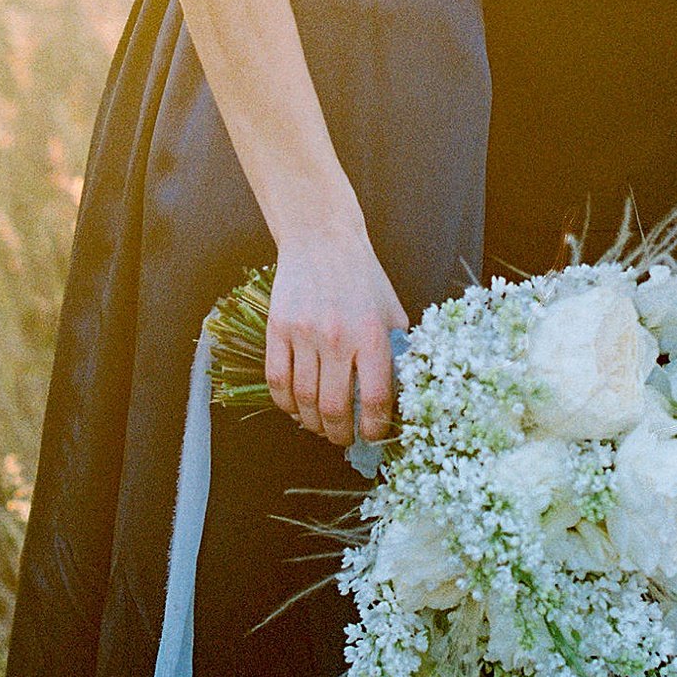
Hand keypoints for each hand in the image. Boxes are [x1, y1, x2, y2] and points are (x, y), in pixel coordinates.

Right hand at [266, 224, 408, 444]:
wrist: (322, 238)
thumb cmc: (362, 277)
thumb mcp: (392, 311)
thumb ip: (397, 351)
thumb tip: (399, 395)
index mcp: (372, 335)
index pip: (373, 400)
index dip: (373, 428)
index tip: (372, 435)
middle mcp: (338, 337)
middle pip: (334, 409)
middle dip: (340, 435)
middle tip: (343, 437)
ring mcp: (304, 334)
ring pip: (304, 401)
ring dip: (312, 424)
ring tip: (320, 426)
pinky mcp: (278, 329)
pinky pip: (277, 380)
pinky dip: (285, 404)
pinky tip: (295, 407)